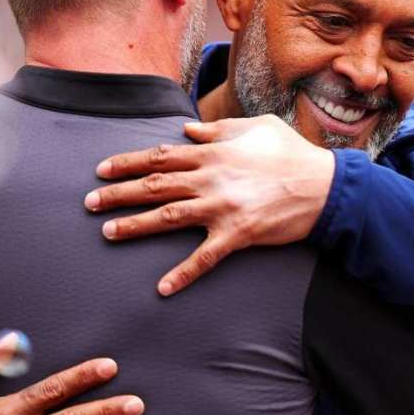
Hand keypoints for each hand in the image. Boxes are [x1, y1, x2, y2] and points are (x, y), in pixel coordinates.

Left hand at [85, 114, 334, 295]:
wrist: (324, 186)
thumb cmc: (293, 152)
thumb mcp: (257, 126)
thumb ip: (219, 128)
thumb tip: (188, 129)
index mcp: (213, 152)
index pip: (161, 156)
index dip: (128, 163)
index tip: (102, 169)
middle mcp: (211, 179)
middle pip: (154, 186)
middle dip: (118, 193)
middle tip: (89, 202)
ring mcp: (222, 208)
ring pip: (168, 216)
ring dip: (134, 225)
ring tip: (107, 232)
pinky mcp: (237, 234)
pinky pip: (204, 257)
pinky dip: (183, 273)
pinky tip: (163, 288)